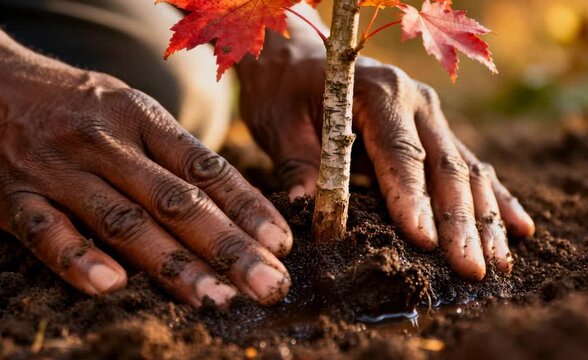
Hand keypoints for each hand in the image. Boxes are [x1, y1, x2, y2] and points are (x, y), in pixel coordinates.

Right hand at [0, 35, 291, 306]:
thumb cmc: (84, 107)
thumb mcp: (135, 112)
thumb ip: (176, 157)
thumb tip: (233, 210)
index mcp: (144, 120)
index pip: (206, 168)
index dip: (248, 207)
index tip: (281, 244)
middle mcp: (109, 143)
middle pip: (177, 201)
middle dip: (228, 247)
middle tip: (267, 285)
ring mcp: (61, 170)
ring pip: (123, 221)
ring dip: (172, 264)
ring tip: (215, 298)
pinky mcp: (16, 196)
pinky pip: (45, 232)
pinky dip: (77, 259)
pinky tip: (112, 286)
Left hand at [237, 49, 534, 279]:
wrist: (303, 60)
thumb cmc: (288, 90)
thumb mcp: (279, 121)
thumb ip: (296, 162)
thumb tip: (309, 207)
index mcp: (379, 93)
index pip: (402, 153)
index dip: (414, 199)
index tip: (424, 242)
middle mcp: (416, 102)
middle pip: (445, 167)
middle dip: (460, 223)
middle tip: (471, 270)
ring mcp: (432, 116)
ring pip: (467, 172)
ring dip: (485, 219)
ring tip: (500, 263)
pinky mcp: (436, 132)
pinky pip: (472, 167)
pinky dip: (497, 199)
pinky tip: (521, 228)